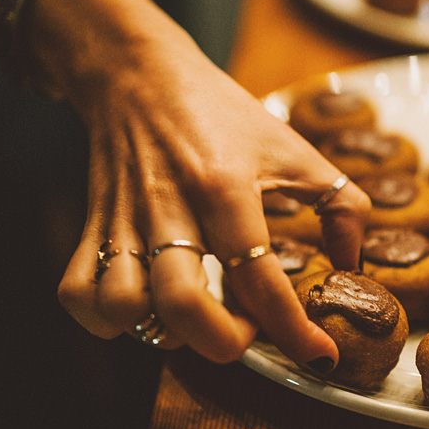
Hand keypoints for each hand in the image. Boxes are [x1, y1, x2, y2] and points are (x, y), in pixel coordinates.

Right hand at [27, 0, 370, 367]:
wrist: (137, 73)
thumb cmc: (217, 110)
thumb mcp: (291, 146)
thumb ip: (339, 203)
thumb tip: (351, 262)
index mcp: (225, 185)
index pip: (258, 275)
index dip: (292, 329)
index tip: (318, 356)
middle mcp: (168, 206)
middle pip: (182, 302)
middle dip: (223, 342)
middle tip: (246, 335)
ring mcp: (123, 219)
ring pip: (122, 304)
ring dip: (159, 331)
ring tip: (189, 321)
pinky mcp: (92, 224)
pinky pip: (77, 291)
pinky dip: (103, 318)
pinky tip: (138, 311)